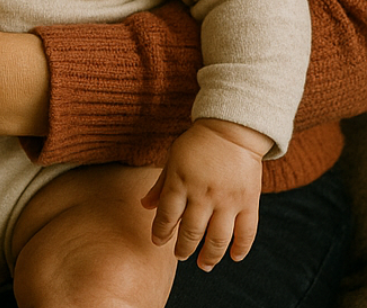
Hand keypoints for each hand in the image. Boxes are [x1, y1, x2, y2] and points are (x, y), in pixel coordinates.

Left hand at [142, 118, 268, 269]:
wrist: (231, 128)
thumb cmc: (198, 143)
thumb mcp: (173, 158)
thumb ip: (160, 184)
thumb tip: (144, 206)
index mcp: (181, 181)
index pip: (167, 215)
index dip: (160, 232)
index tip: (158, 241)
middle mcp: (203, 194)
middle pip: (191, 231)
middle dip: (183, 248)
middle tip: (180, 255)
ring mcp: (227, 200)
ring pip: (217, 238)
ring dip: (209, 256)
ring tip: (203, 264)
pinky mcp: (248, 202)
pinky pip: (246, 233)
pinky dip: (241, 248)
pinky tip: (233, 257)